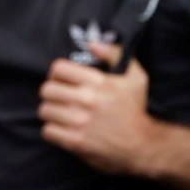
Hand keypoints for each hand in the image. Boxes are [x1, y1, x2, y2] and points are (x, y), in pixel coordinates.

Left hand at [39, 51, 161, 176]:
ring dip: (51, 111)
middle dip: (51, 92)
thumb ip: (114, 54)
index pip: (59, 69)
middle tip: (58, 98)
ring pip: (45, 110)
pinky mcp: (77, 142)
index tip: (61, 80)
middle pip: (47, 90)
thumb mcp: (135, 76)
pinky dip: (52, 130)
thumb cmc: (137, 109)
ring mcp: (80, 122)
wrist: (144, 145)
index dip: (56, 73)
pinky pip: (48, 131)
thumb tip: (92, 44)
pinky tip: (62, 129)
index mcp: (98, 82)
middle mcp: (87, 100)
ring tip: (60, 113)